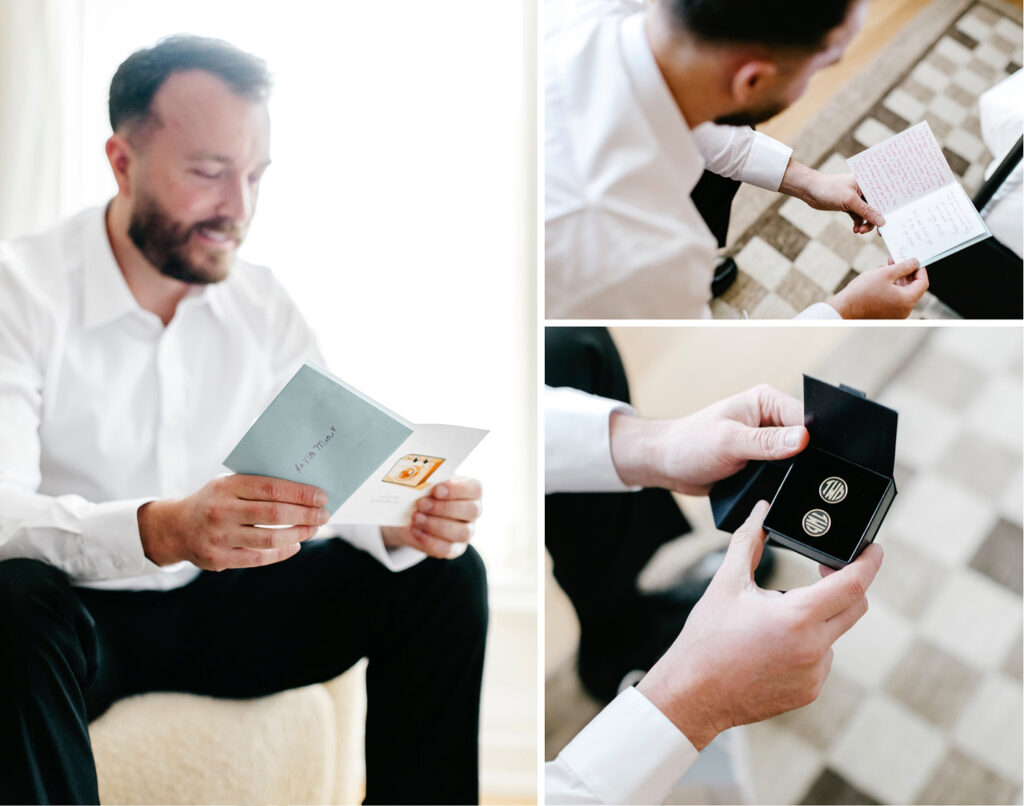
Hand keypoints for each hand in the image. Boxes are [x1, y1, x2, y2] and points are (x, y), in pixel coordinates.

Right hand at [138, 475, 328, 569]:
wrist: (176, 528)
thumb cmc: (215, 500)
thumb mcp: (228, 484)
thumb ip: (258, 485)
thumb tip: (304, 490)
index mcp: (226, 486)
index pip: (271, 488)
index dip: (300, 493)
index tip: (322, 497)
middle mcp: (221, 511)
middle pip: (274, 514)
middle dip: (305, 515)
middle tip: (324, 515)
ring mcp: (219, 537)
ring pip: (270, 539)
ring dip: (298, 534)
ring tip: (313, 529)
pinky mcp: (220, 559)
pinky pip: (259, 558)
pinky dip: (282, 552)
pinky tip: (295, 545)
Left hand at [381, 477, 482, 558]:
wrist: (413, 513)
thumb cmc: (425, 493)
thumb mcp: (428, 484)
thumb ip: (429, 482)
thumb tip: (418, 483)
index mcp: (470, 491)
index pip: (475, 489)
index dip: (457, 490)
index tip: (436, 490)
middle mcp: (473, 512)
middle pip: (472, 511)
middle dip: (444, 508)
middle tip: (421, 504)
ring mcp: (466, 532)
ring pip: (462, 532)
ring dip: (436, 525)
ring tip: (416, 517)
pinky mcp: (454, 549)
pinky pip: (446, 549)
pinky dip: (428, 539)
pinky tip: (415, 530)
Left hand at [609, 385, 808, 494]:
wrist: (667, 464)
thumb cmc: (690, 444)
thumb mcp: (729, 442)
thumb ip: (767, 442)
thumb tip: (803, 439)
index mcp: (766, 401)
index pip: (806, 417)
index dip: (815, 439)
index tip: (815, 459)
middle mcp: (770, 418)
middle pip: (807, 440)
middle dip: (804, 458)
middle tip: (792, 472)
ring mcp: (767, 441)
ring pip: (797, 460)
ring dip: (793, 473)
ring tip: (779, 480)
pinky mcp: (762, 461)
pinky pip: (783, 473)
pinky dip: (782, 482)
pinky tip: (777, 489)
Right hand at [637, 501, 882, 749]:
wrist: (693, 694)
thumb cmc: (707, 638)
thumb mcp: (726, 583)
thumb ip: (748, 541)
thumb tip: (761, 510)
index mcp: (798, 616)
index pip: (854, 583)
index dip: (869, 561)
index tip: (873, 548)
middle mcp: (815, 647)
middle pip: (855, 606)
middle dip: (845, 585)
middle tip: (823, 570)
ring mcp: (815, 674)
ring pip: (834, 633)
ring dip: (818, 617)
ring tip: (775, 617)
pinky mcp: (809, 691)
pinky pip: (821, 659)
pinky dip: (807, 645)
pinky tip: (773, 646)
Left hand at [780, 160, 883, 233]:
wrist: (810, 190)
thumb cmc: (830, 189)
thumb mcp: (850, 201)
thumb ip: (867, 211)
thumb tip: (881, 222)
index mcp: (868, 182)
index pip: (883, 196)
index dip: (888, 209)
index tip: (889, 223)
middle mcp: (864, 189)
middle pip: (876, 207)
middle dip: (875, 220)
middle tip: (877, 233)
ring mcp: (857, 198)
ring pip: (867, 214)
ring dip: (865, 224)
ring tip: (859, 231)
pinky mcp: (849, 205)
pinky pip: (858, 216)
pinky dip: (858, 223)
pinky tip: (855, 229)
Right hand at [828, 258, 928, 318]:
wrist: (844, 309)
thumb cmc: (862, 292)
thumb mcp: (885, 273)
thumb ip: (904, 266)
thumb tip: (915, 262)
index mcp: (907, 300)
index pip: (922, 283)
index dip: (920, 269)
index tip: (915, 261)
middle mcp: (904, 310)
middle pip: (912, 288)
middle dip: (906, 273)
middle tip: (898, 261)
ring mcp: (895, 314)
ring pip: (902, 293)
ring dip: (898, 279)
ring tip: (887, 267)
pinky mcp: (886, 315)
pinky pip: (894, 299)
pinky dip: (891, 288)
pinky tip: (882, 279)